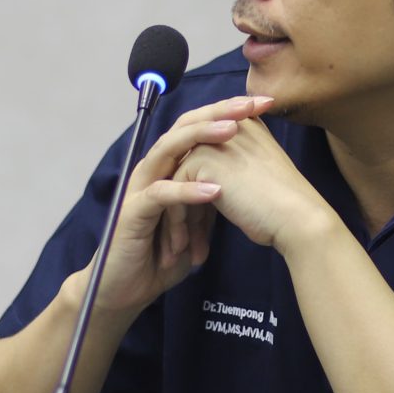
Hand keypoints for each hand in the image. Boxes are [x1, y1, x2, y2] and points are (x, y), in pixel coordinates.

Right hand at [88, 96, 273, 314]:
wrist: (128, 288)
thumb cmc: (162, 254)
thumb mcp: (198, 218)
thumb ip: (214, 194)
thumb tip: (248, 176)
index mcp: (170, 167)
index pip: (199, 128)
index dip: (229, 112)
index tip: (265, 104)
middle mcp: (154, 169)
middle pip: (184, 127)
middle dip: (218, 113)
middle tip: (249, 104)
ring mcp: (141, 188)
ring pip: (169, 150)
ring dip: (201, 138)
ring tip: (232, 131)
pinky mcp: (133, 213)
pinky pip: (161, 195)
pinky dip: (187, 192)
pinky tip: (214, 190)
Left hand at [172, 110, 334, 252]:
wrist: (296, 217)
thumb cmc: (282, 207)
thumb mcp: (256, 178)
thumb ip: (234, 168)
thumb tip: (211, 185)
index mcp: (244, 126)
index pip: (205, 155)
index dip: (196, 191)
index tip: (197, 228)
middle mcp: (227, 126)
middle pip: (187, 165)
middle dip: (180, 205)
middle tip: (181, 239)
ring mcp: (212, 140)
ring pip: (177, 180)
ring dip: (177, 218)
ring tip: (182, 250)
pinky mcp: (202, 159)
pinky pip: (173, 191)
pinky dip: (177, 222)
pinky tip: (186, 248)